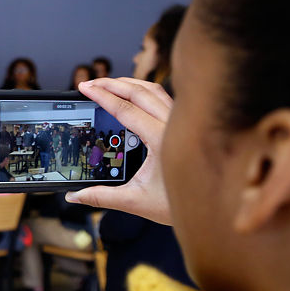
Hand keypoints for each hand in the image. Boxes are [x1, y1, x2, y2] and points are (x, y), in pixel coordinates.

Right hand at [65, 78, 172, 225]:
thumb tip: (75, 196)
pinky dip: (144, 92)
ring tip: (108, 84)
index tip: (85, 88)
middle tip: (91, 83)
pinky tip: (134, 97)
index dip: (102, 96)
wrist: (214, 208)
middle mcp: (174, 126)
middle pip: (139, 92)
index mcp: (161, 140)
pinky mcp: (186, 125)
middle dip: (112, 84)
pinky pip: (164, 99)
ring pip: (154, 91)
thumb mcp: (136, 201)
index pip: (125, 109)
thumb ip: (102, 197)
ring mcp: (181, 123)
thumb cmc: (181, 203)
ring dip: (129, 84)